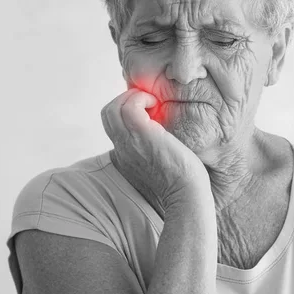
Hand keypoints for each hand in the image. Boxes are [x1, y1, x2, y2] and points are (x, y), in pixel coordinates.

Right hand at [101, 88, 211, 213]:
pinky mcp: (142, 135)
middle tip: (150, 104)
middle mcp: (122, 148)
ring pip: (114, 108)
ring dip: (135, 98)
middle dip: (128, 100)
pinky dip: (142, 98)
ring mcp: (129, 141)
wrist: (186, 195)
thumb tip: (165, 135)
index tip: (149, 110)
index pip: (112, 124)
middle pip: (108, 113)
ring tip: (154, 104)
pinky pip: (129, 106)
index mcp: (125, 155)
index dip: (128, 110)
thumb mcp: (160, 163)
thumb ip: (154, 149)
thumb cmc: (182, 181)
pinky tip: (157, 106)